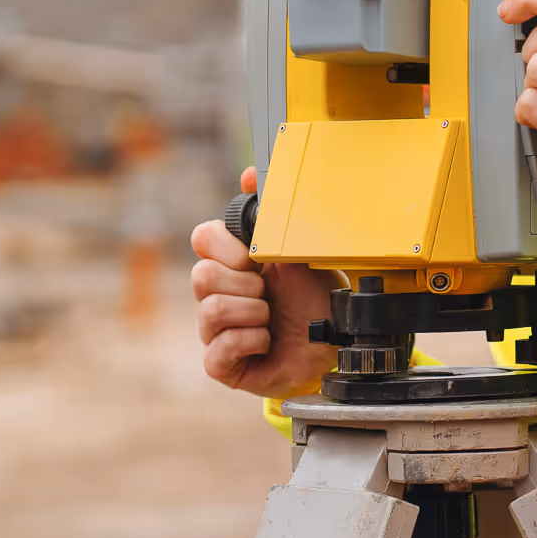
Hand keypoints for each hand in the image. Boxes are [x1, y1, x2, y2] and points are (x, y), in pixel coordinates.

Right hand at [190, 167, 344, 397]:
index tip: (255, 258)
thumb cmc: (316, 300)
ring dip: (254, 313)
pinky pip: (219, 348)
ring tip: (272, 318)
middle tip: (269, 293)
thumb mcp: (301, 251)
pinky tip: (267, 342)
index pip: (202, 238)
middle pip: (201, 276)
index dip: (227, 247)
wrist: (335, 344)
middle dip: (246, 284)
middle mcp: (218, 294)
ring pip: (211, 310)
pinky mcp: (220, 363)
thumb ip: (275, 213)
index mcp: (233, 263)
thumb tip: (249, 174)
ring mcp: (215, 330)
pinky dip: (252, 341)